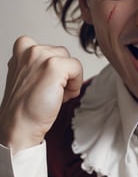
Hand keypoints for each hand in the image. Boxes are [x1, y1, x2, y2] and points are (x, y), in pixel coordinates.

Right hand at [0, 36, 82, 152]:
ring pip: (71, 61)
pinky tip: (63, 96)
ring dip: (69, 79)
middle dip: (62, 74)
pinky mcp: (54, 66)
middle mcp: (30, 49)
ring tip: (54, 94)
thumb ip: (39, 63)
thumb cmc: (24, 107)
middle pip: (63, 55)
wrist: (20, 127)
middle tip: (50, 91)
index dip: (52, 69)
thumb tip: (60, 63)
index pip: (51, 51)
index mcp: (22, 49)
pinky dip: (76, 85)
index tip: (44, 84)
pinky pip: (78, 68)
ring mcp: (41, 56)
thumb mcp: (27, 76)